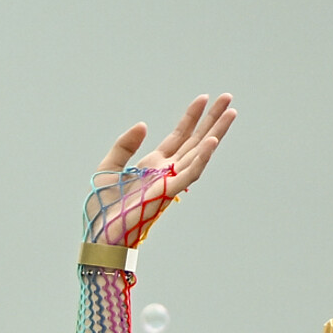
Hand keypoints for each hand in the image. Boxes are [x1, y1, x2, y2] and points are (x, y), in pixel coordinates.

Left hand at [89, 94, 236, 248]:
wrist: (100, 234)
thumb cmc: (103, 208)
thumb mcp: (109, 167)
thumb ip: (124, 145)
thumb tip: (144, 124)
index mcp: (154, 165)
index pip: (179, 137)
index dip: (191, 117)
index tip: (203, 98)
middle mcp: (166, 172)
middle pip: (195, 141)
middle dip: (211, 120)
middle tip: (227, 98)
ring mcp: (169, 182)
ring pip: (199, 154)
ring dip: (216, 133)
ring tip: (231, 113)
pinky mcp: (167, 194)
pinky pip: (190, 174)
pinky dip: (202, 158)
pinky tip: (212, 140)